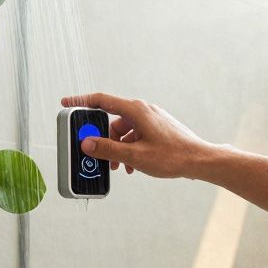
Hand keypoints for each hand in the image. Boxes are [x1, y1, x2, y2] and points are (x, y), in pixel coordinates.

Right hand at [60, 93, 217, 178]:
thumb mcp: (135, 155)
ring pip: (124, 131)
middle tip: (97, 155)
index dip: (81, 102)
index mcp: (136, 110)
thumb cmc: (172, 156)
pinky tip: (132, 166)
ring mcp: (151, 119)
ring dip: (117, 147)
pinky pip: (136, 135)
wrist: (200, 160)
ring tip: (119, 166)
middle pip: (112, 120)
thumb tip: (86, 144)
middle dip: (103, 139)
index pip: (101, 100)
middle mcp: (143, 110)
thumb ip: (108, 149)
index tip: (66, 104)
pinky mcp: (158, 128)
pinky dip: (129, 148)